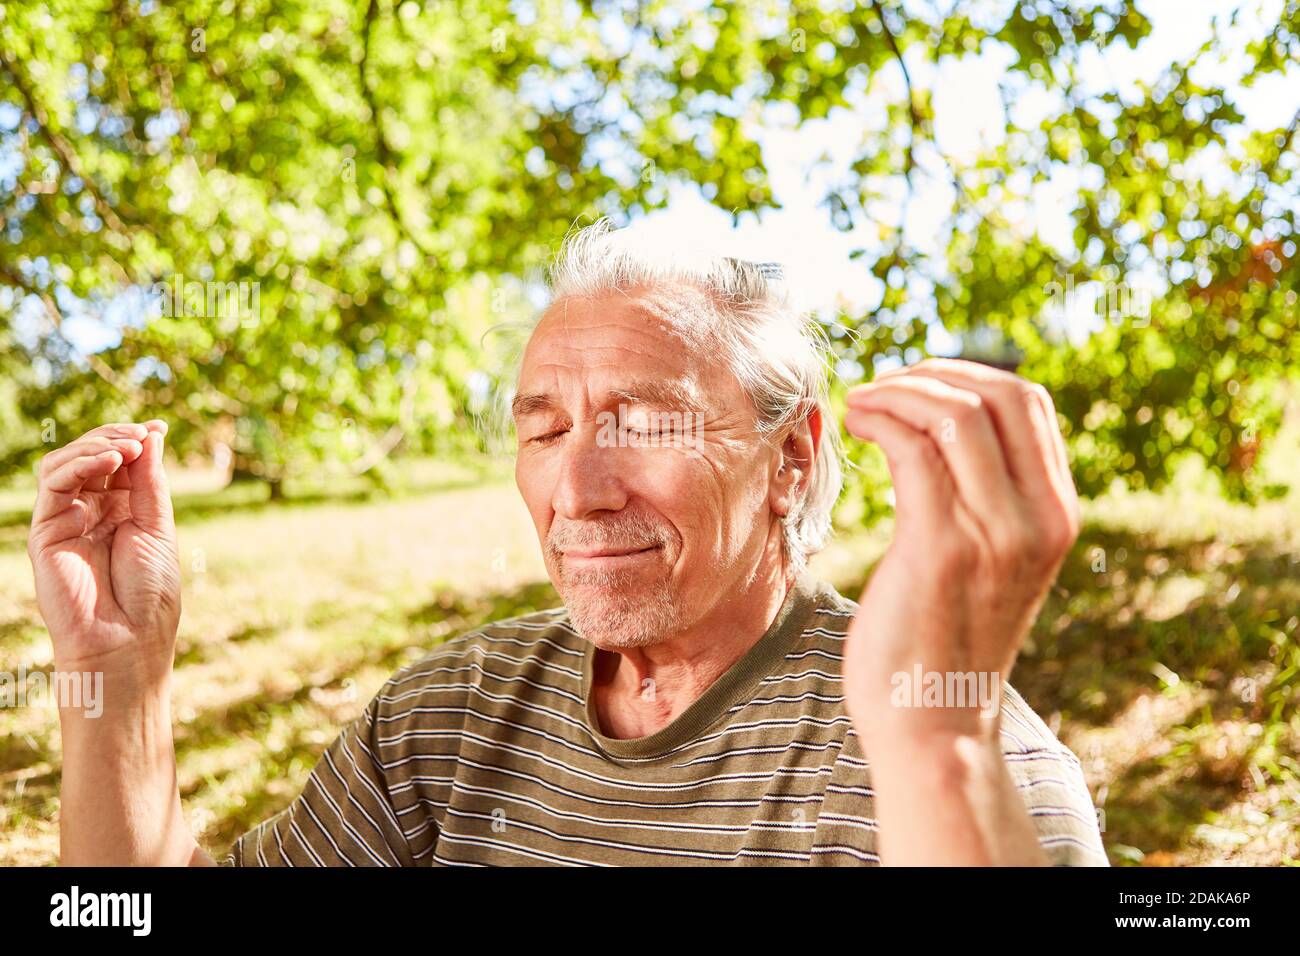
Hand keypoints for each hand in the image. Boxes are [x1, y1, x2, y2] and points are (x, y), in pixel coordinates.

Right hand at [27, 421, 180, 683]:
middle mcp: (91, 512)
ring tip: (128, 445)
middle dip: (117, 436)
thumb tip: (150, 435)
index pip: (120, 462)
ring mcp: (66, 519)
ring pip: (66, 463)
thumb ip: (148, 482)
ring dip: (98, 444)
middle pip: (91, 456)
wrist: (128, 641)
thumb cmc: (148, 593)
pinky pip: (55, 484)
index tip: (159, 427)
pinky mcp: (45, 530)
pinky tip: (110, 460)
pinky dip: (81, 463)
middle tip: (143, 433)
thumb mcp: (157, 527)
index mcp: (121, 511)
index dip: (135, 439)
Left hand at [840, 359, 1078, 743]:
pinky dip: (880, 420)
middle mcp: (1036, 521)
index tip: (914, 383)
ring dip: (896, 392)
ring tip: (859, 404)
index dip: (967, 374)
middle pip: (999, 393)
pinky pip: (913, 450)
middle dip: (931, 373)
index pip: (1027, 403)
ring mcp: (994, 534)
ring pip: (954, 414)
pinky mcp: (941, 549)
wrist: (935, 726)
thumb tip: (945, 435)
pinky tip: (854, 424)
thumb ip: (988, 504)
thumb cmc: (944, 642)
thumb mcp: (992, 564)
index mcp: (1056, 517)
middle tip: (881, 386)